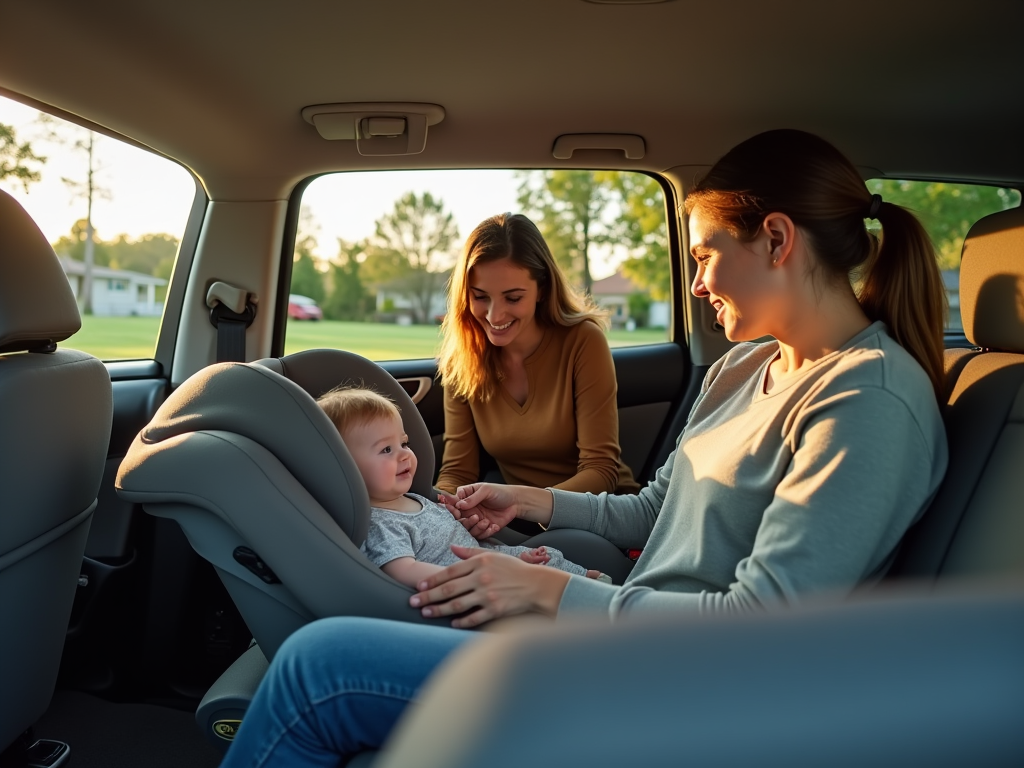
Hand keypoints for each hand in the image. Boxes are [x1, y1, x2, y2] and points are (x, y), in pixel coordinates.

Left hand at [409, 545, 569, 628]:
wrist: (536, 585)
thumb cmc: (514, 569)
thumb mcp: (493, 555)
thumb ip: (470, 554)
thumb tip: (452, 549)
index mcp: (479, 563)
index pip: (450, 571)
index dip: (433, 580)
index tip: (420, 586)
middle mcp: (482, 578)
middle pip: (449, 589)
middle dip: (428, 596)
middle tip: (413, 602)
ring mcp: (488, 595)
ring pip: (457, 605)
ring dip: (439, 610)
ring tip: (426, 613)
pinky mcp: (495, 610)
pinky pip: (473, 618)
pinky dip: (461, 621)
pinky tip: (451, 623)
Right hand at [438, 484, 518, 539]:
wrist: (515, 501)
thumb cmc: (500, 492)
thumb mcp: (486, 490)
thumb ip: (473, 498)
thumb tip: (459, 504)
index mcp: (466, 498)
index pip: (453, 504)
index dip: (452, 508)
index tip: (457, 510)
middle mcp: (469, 510)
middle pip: (459, 520)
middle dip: (465, 521)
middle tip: (475, 517)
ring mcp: (476, 520)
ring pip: (469, 529)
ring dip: (476, 527)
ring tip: (486, 521)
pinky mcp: (484, 528)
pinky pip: (480, 535)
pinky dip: (486, 532)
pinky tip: (493, 526)